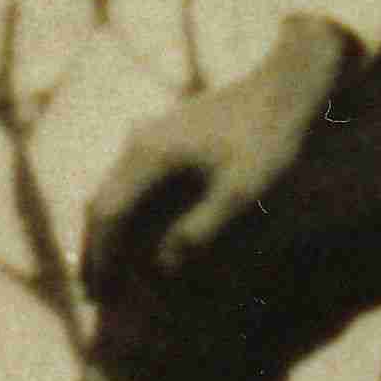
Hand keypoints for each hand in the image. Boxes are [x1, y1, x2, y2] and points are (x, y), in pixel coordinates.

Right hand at [81, 15, 351, 303]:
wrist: (286, 84)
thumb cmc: (267, 140)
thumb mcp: (240, 192)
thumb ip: (200, 230)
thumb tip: (163, 268)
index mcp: (149, 157)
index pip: (108, 215)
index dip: (102, 259)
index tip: (100, 296)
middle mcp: (140, 143)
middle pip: (101, 203)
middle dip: (96, 251)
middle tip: (93, 295)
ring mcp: (151, 134)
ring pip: (113, 189)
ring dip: (107, 231)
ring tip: (106, 269)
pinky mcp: (168, 134)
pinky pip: (130, 179)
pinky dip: (125, 211)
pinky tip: (135, 230)